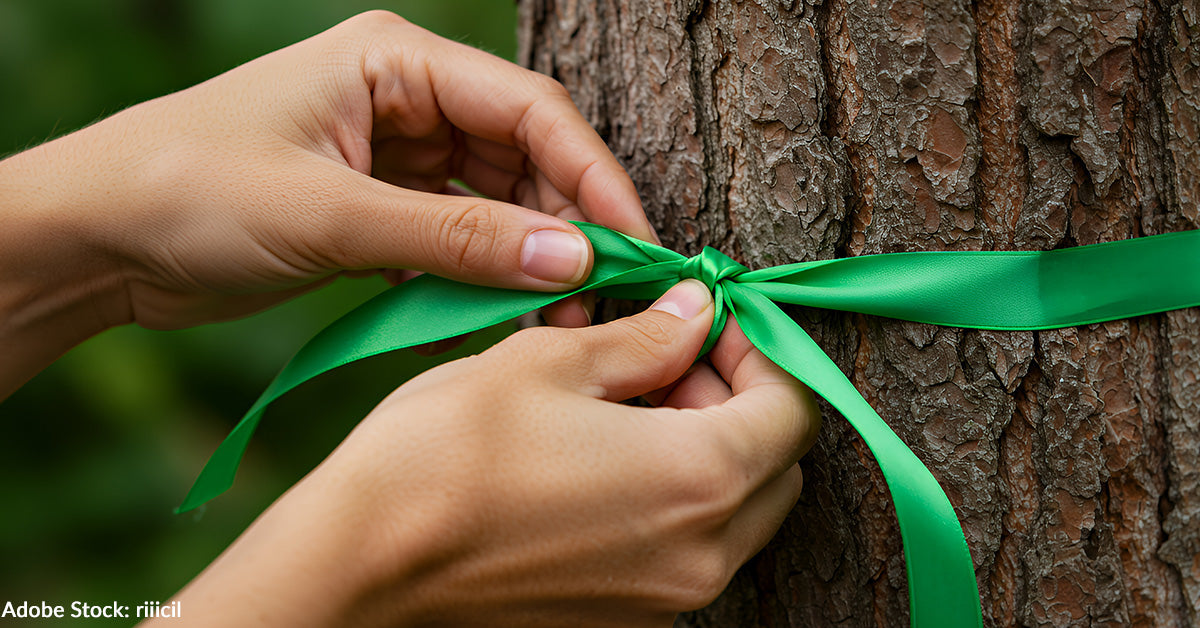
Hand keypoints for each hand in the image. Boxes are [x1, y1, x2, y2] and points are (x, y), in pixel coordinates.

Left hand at [0, 11, 651, 392]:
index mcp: (396, 61)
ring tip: (556, 318)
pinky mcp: (378, 206)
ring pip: (497, 201)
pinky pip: (456, 236)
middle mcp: (405, 98)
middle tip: (601, 299)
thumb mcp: (332, 215)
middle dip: (566, 225)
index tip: (634, 244)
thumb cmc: (190, 191)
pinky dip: (480, 275)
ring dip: (528, 258)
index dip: (592, 176)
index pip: (530, 109)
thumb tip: (572, 258)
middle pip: (524, 156)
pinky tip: (498, 315)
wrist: (95, 238)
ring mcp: (393, 153)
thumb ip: (457, 237)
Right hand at [161, 281, 820, 627]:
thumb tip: (698, 312)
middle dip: (739, 399)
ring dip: (708, 449)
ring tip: (628, 403)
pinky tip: (604, 461)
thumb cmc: (444, 452)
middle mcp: (701, 556)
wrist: (360, 563)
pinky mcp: (624, 622)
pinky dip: (674, 500)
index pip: (794, 407)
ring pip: (736, 513)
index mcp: (698, 479)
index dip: (763, 350)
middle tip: (669, 354)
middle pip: (775, 466)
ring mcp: (664, 602)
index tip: (713, 319)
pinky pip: (687, 552)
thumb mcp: (548, 363)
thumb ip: (646, 339)